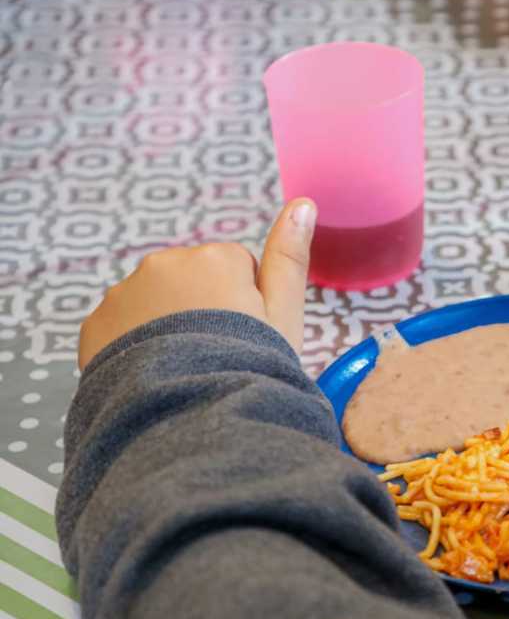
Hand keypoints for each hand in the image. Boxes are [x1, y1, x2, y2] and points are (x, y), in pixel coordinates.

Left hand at [78, 198, 316, 369]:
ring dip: (167, 328)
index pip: (237, 270)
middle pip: (192, 283)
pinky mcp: (95, 324)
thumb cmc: (249, 366)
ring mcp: (124, 293)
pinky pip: (121, 328)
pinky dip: (135, 347)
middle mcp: (164, 263)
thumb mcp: (284, 314)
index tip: (246, 336)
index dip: (247, 307)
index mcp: (216, 258)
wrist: (190, 414)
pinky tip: (155, 375)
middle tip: (216, 354)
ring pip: (155, 303)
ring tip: (184, 369)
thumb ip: (290, 257)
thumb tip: (303, 203)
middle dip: (202, 311)